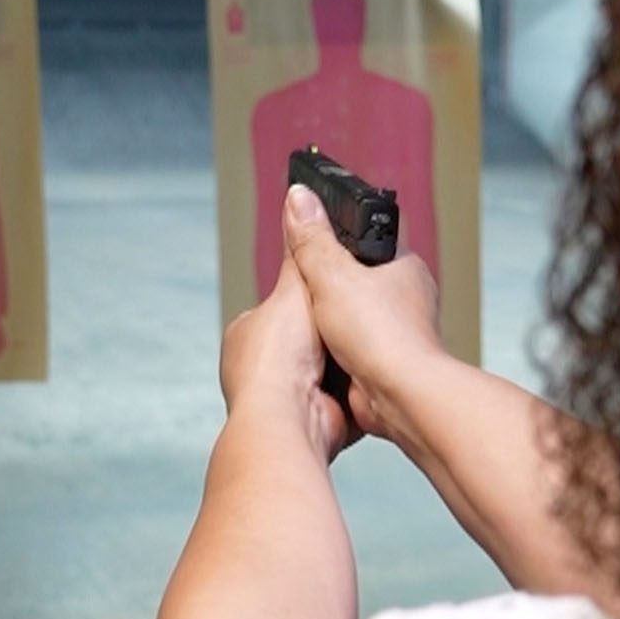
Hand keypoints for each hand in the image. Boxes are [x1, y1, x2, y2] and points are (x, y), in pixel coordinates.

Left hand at [220, 222, 353, 462]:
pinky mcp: (320, 417)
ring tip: (370, 339)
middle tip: (360, 313)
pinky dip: (360, 383)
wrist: (291, 418)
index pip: (284, 306)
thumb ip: (302, 250)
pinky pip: (349, 392)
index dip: (312, 295)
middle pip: (312, 334)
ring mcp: (291, 396)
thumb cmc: (278, 357)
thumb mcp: (294, 288)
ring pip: (333, 362)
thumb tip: (299, 200)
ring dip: (350, 355)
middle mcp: (264, 369)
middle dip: (335, 327)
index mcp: (247, 335)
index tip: (336, 287)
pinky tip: (372, 370)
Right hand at [283, 184, 447, 441]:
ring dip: (329, 319)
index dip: (338, 234)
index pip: (369, 236)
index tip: (312, 235)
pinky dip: (334, 348)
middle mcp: (405, 297)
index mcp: (403, 266)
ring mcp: (396, 331)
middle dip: (327, 284)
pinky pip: (352, 347)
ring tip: (308, 321)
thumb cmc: (381, 335)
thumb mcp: (332, 275)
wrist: (399, 396)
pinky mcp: (384, 361)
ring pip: (353, 315)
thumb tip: (298, 197)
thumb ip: (312, 239)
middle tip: (302, 285)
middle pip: (357, 277)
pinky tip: (319, 350)